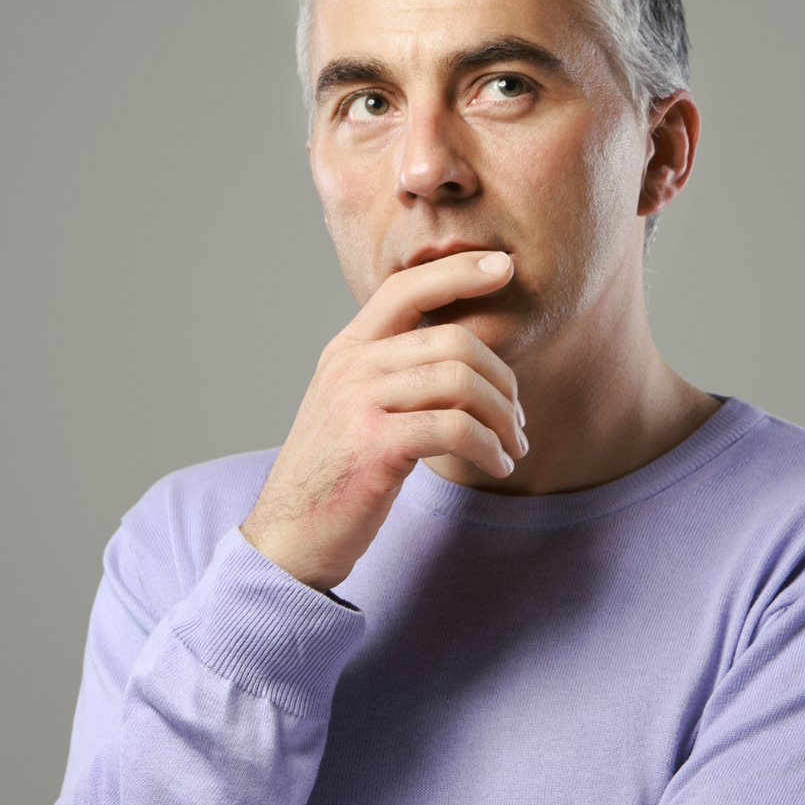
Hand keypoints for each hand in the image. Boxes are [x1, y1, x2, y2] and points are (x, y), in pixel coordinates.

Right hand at [239, 251, 528, 589]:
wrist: (288, 538)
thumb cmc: (334, 476)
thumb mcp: (352, 407)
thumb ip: (392, 372)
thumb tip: (464, 353)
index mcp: (347, 349)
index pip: (406, 287)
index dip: (459, 272)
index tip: (503, 267)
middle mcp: (350, 366)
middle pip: (453, 340)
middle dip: (502, 380)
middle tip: (517, 420)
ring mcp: (358, 402)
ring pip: (460, 381)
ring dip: (501, 418)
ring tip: (512, 447)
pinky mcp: (374, 445)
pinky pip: (456, 429)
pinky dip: (489, 447)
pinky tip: (497, 464)